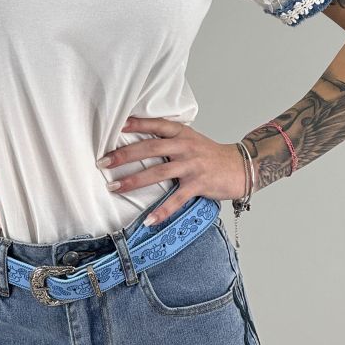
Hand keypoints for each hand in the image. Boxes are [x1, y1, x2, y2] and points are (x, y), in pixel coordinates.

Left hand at [97, 116, 246, 224]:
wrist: (240, 166)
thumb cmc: (210, 154)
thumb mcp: (190, 139)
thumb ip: (169, 139)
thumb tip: (140, 142)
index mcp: (181, 133)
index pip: (155, 125)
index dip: (136, 124)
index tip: (116, 126)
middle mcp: (184, 147)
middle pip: (149, 148)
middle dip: (124, 155)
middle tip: (103, 162)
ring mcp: (191, 166)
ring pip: (158, 173)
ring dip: (134, 181)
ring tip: (115, 187)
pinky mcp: (198, 184)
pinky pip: (176, 199)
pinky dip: (162, 211)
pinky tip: (149, 220)